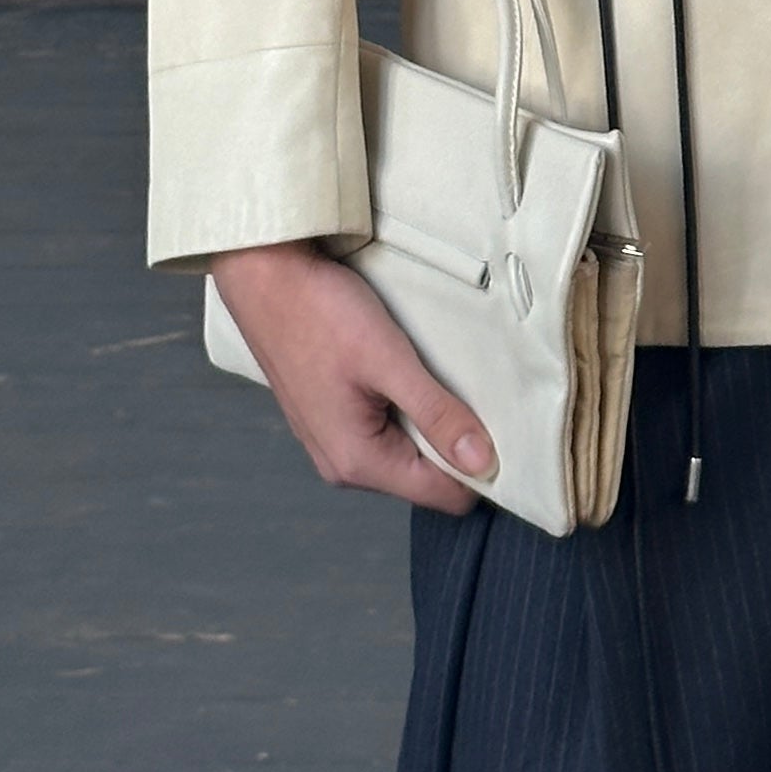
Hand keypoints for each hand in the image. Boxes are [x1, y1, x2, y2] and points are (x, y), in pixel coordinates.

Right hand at [208, 240, 495, 512]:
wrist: (264, 276)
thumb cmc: (320, 313)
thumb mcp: (389, 361)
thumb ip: (437, 414)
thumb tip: (483, 462)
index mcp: (359, 462)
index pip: (446, 495)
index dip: (482, 468)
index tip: (506, 427)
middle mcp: (342, 465)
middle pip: (427, 475)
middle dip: (454, 439)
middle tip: (469, 388)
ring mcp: (332, 442)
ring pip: (407, 449)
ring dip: (428, 417)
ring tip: (431, 370)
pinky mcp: (329, 417)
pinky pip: (384, 428)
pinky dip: (403, 404)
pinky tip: (403, 367)